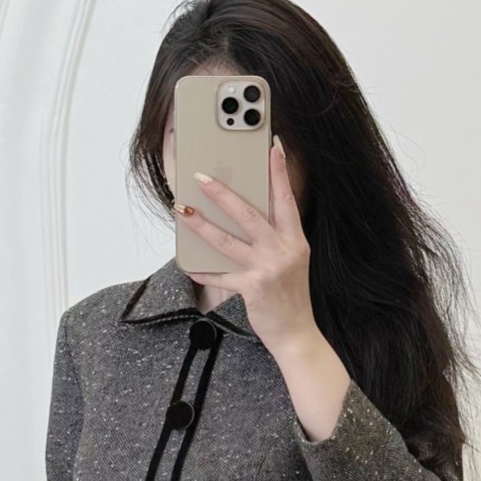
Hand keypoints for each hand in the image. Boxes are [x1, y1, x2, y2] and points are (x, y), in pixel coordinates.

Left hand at [178, 135, 350, 440]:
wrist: (297, 335)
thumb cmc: (290, 297)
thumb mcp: (291, 262)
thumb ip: (274, 239)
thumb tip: (243, 217)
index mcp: (295, 240)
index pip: (286, 199)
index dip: (279, 171)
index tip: (273, 145)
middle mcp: (284, 251)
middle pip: (250, 214)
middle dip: (223, 193)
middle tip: (201, 176)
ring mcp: (268, 270)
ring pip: (228, 241)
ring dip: (202, 224)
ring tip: (183, 210)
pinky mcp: (252, 289)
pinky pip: (221, 275)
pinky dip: (203, 270)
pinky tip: (189, 264)